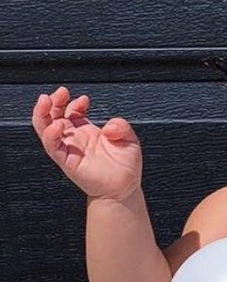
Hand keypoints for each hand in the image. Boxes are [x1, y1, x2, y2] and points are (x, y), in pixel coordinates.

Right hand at [31, 86, 142, 201]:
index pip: (70, 110)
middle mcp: (74, 138)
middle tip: (60, 92)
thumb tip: (109, 126)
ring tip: (47, 101)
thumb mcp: (128, 139)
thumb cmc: (125, 166)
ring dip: (42, 113)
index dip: (73, 101)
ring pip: (45, 128)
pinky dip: (51, 135)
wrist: (125, 188)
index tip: (84, 99)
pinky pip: (52, 147)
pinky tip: (57, 126)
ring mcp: (69, 149)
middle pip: (52, 115)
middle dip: (53, 101)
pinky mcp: (67, 161)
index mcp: (86, 131)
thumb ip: (121, 126)